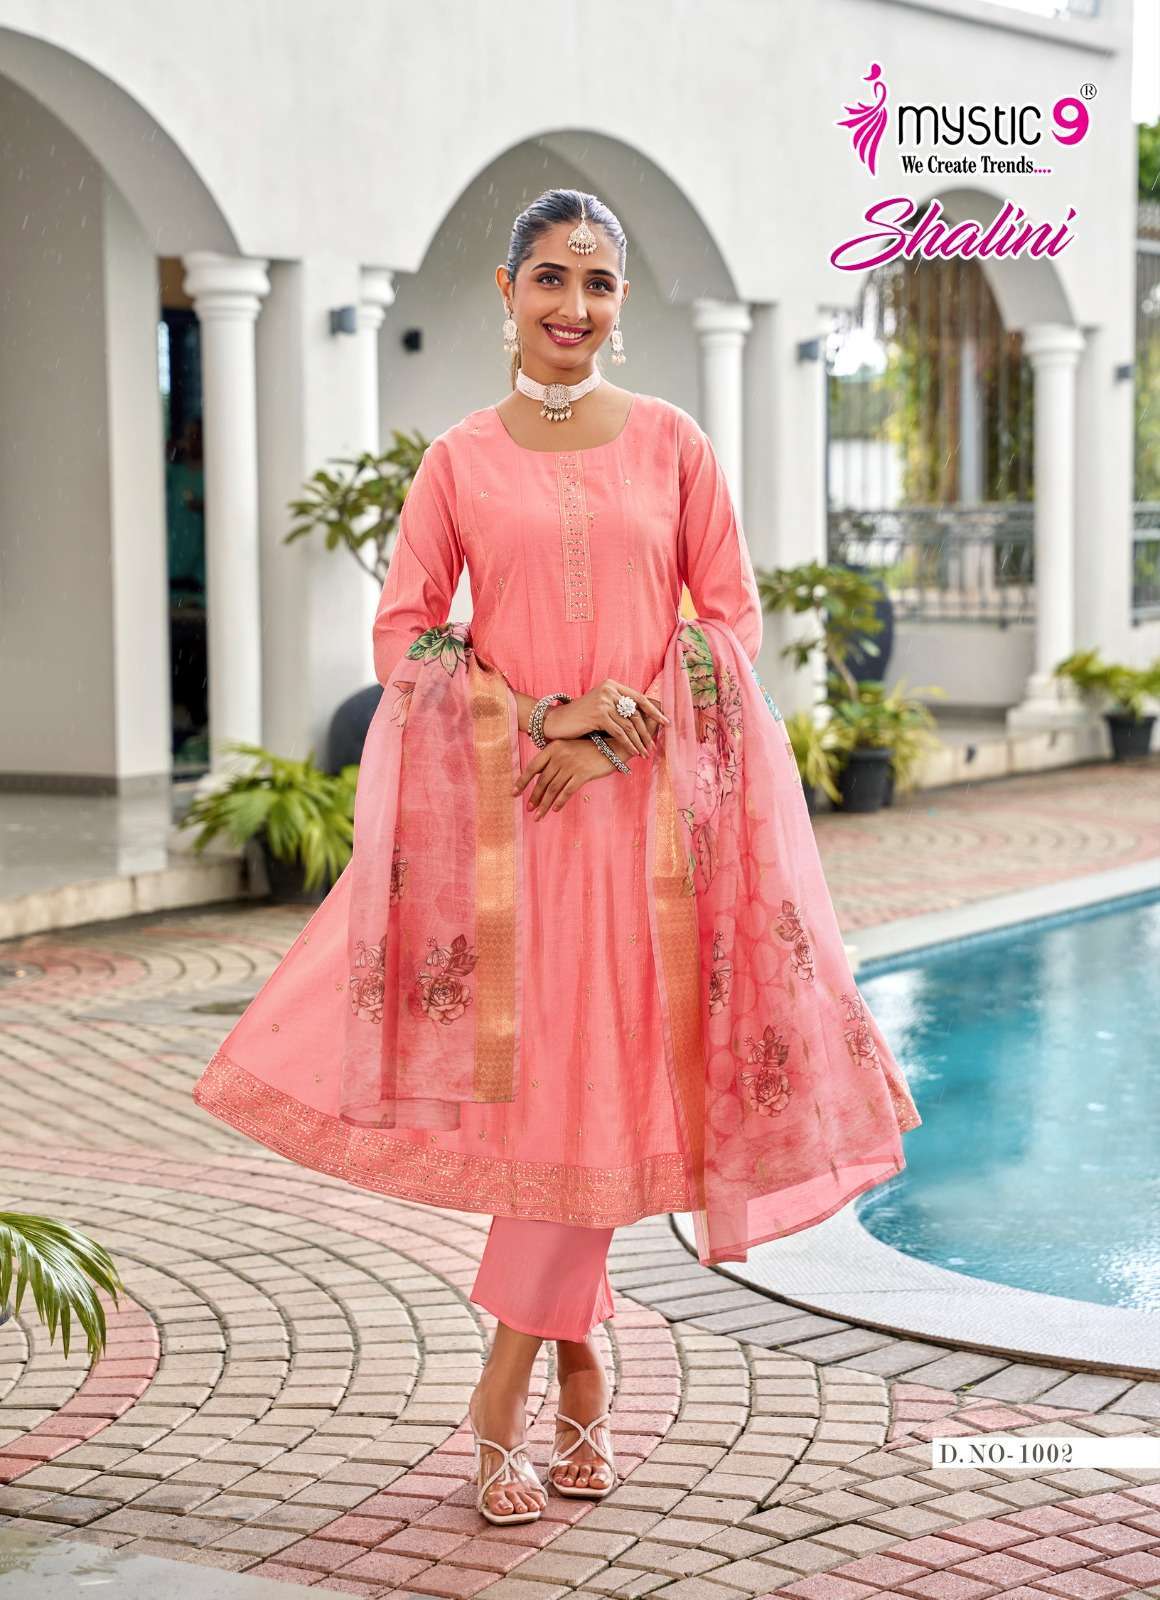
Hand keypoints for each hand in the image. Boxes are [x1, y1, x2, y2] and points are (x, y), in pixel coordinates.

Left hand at [514, 737, 620, 818]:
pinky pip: (567, 791)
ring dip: (544, 804)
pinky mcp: (583, 774)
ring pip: (553, 788)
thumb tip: (538, 778)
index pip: (532, 767)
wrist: (612, 747)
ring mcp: (571, 764)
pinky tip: (555, 809)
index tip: (514, 793)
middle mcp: (560, 755)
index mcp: (553, 748)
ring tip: (538, 815)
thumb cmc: (588, 750)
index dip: (522, 781)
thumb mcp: (568, 749)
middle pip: (542, 781)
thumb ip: (553, 760)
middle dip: (534, 797)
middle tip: (529, 809)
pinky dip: (560, 801)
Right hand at [542, 678, 669, 760]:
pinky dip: (628, 744)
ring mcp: (604, 701)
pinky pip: (619, 732)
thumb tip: (643, 719)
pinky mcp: (599, 715)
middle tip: (655, 744)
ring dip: (639, 741)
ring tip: (646, 752)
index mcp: (612, 685)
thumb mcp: (601, 707)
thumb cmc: (580, 717)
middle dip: (647, 731)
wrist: (557, 721)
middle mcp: (609, 690)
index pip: (639, 698)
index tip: (666, 722)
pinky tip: (634, 752)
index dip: (654, 711)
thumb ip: (618, 708)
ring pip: (629, 724)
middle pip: (636, 712)